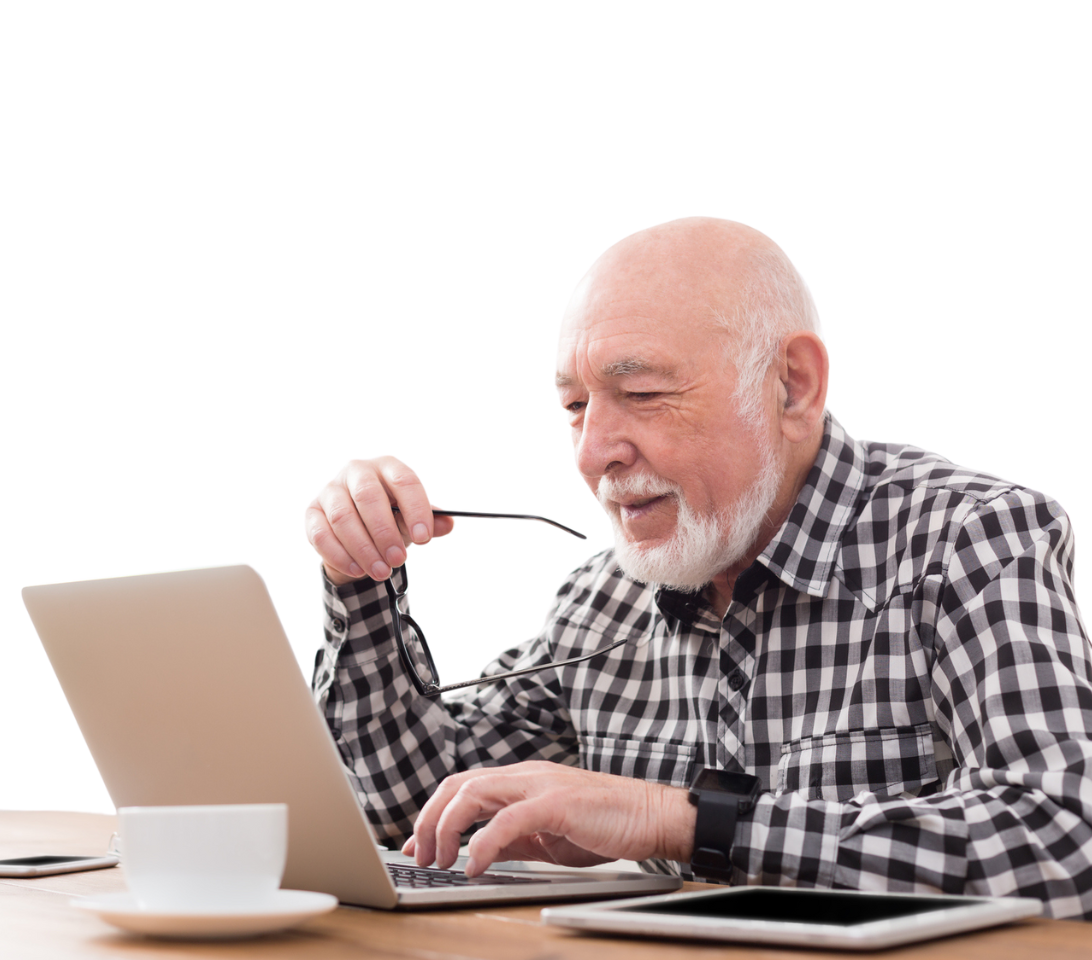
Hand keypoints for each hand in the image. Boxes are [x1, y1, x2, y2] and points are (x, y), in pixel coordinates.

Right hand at [302, 455, 455, 584]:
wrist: (360, 526)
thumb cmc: (393, 517)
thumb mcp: (414, 520)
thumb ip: (431, 522)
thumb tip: (446, 525)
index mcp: (387, 466)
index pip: (404, 481)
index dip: (416, 510)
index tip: (425, 539)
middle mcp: (357, 471)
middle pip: (368, 497)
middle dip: (385, 532)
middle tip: (398, 559)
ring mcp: (331, 490)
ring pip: (343, 517)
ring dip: (363, 549)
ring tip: (381, 571)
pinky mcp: (312, 512)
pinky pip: (321, 534)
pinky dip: (340, 555)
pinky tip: (358, 570)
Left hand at [401, 761, 695, 876]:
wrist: (651, 817)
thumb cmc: (606, 824)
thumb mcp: (548, 837)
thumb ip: (512, 840)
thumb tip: (477, 853)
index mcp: (522, 782)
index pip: (463, 788)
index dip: (433, 815)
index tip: (416, 845)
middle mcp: (525, 776)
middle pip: (458, 785)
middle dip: (429, 820)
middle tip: (421, 856)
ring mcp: (540, 785)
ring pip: (474, 793)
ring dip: (448, 828)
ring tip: (442, 860)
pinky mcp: (556, 803)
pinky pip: (507, 820)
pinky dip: (483, 843)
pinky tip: (474, 866)